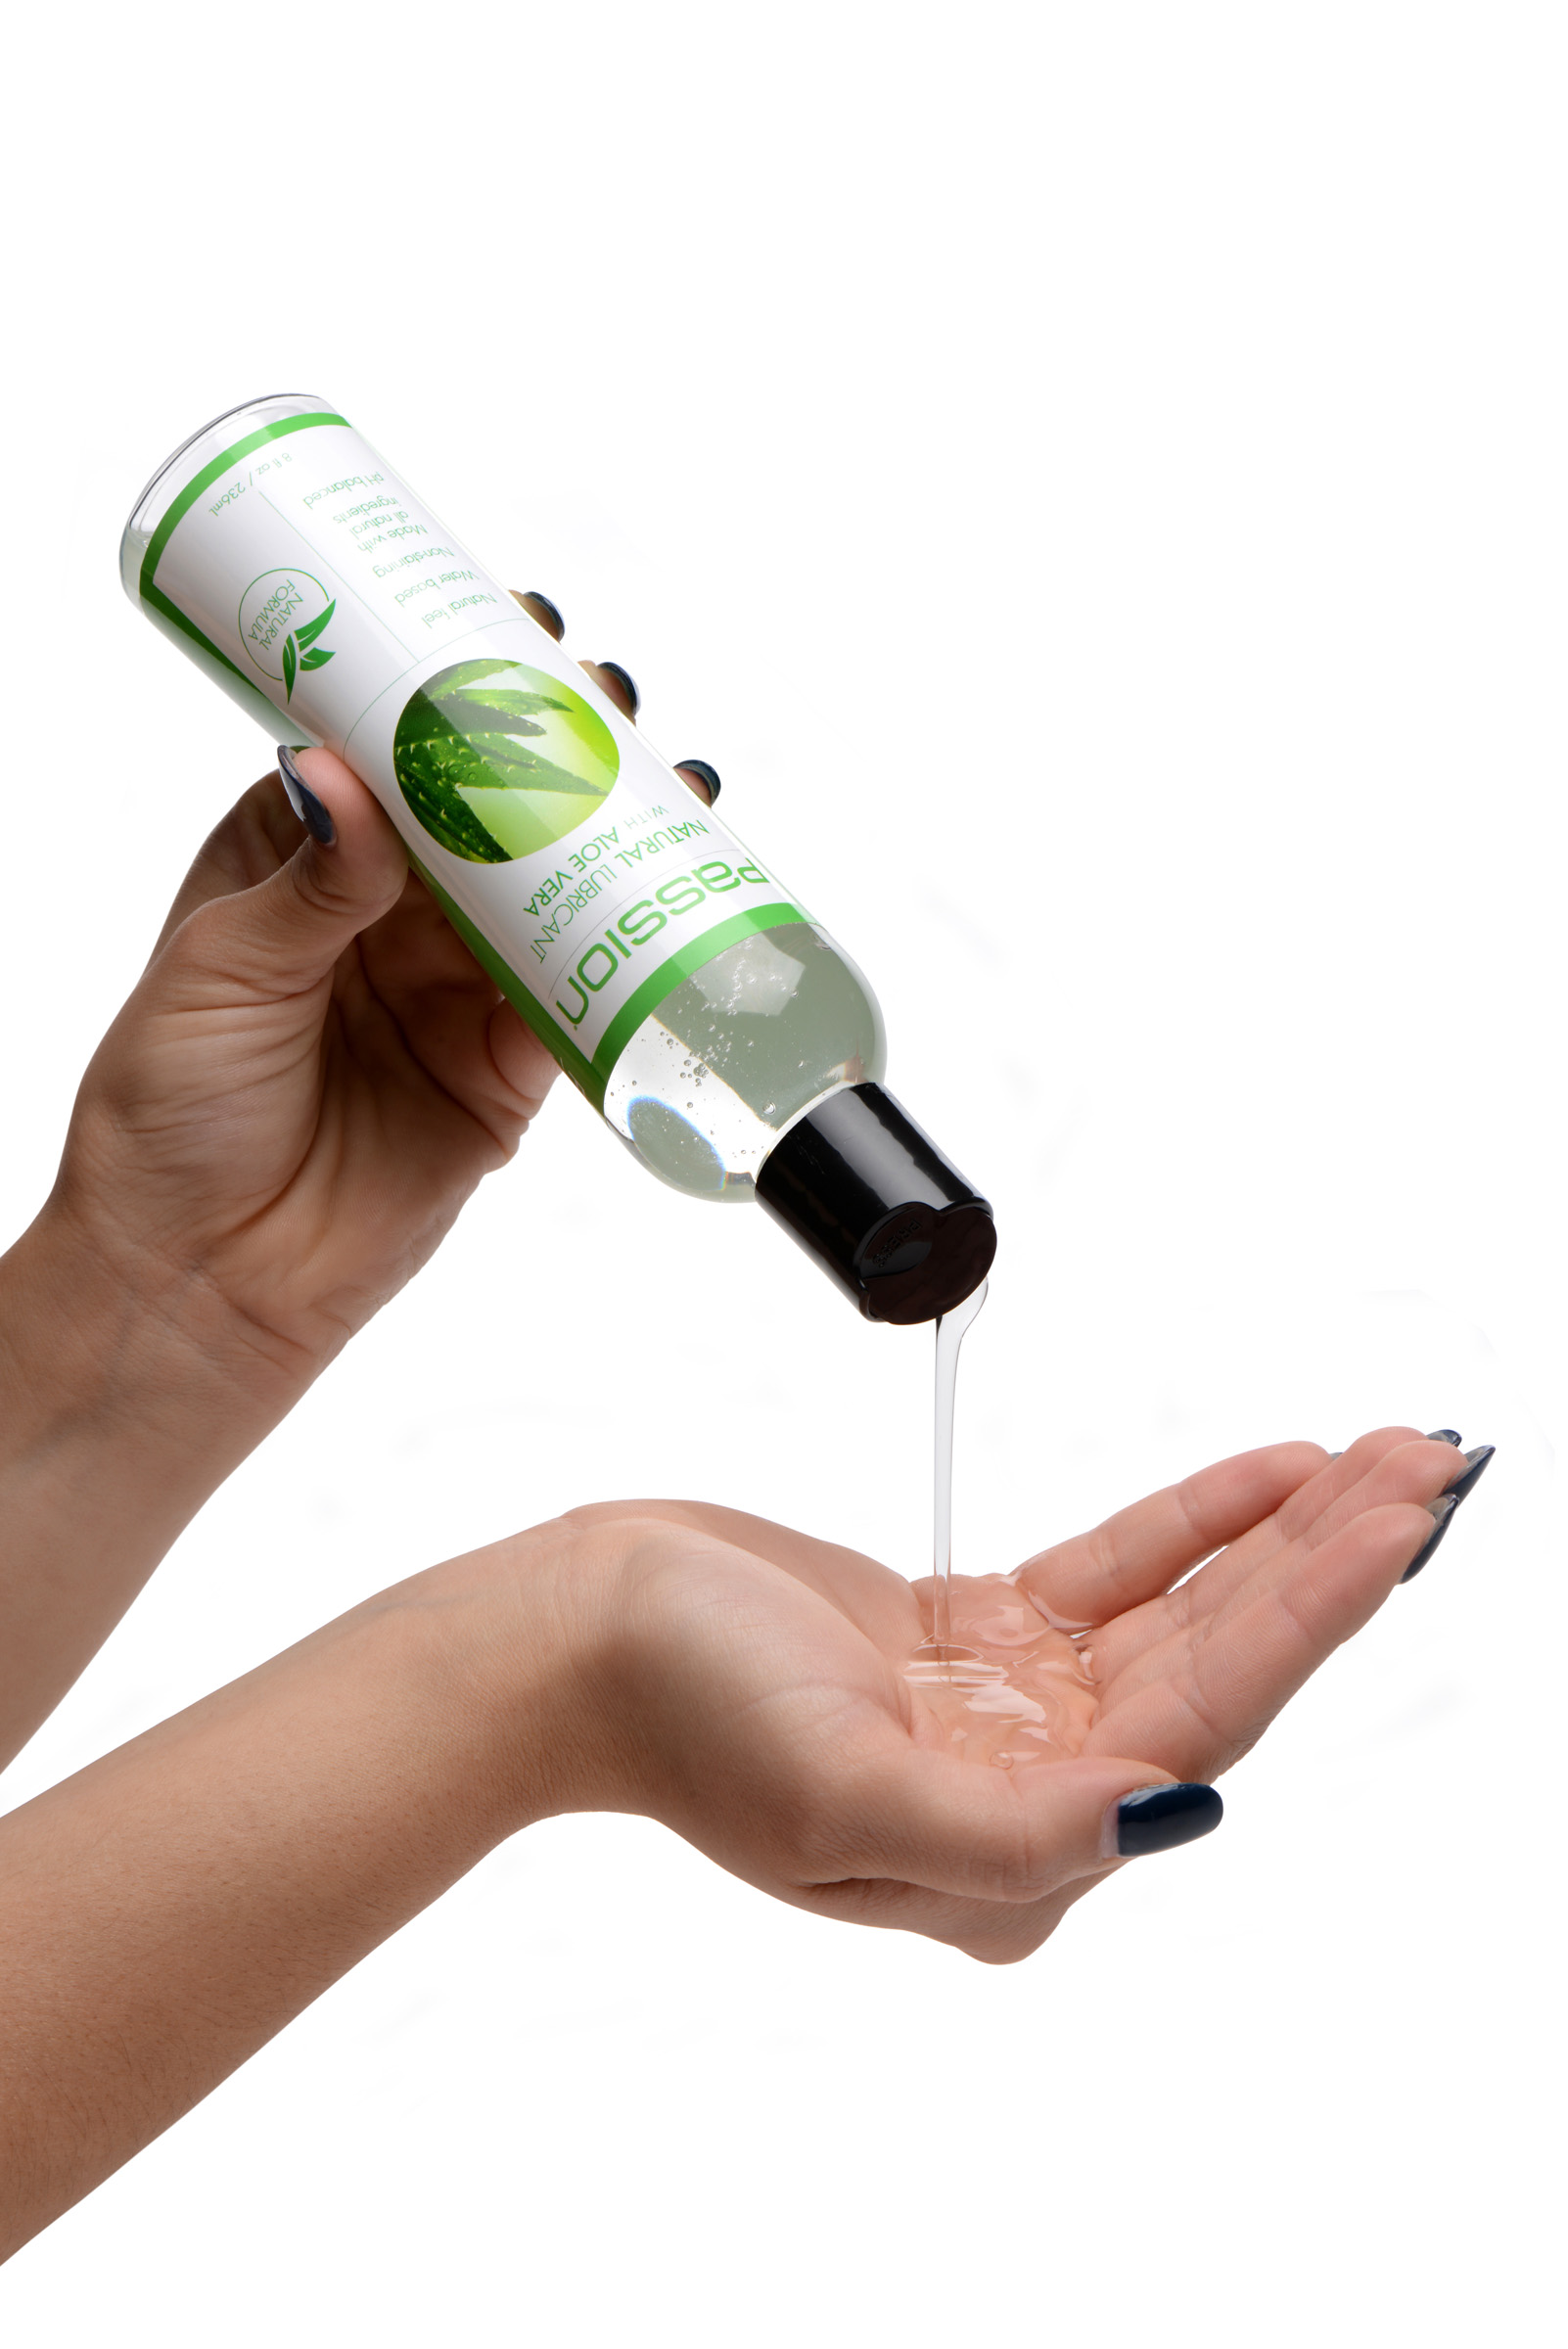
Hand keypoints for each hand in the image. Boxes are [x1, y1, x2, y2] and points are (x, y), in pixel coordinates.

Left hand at [0, 596, 717, 1757]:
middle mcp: (387, 913)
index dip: (461, 681)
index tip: (522, 628)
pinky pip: (585, 1004)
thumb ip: (304, 883)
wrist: (196, 1284)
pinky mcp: (506, 1077)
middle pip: (496, 806)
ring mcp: (454, 992)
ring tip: (682, 781)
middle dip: (566, 746)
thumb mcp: (219, 975)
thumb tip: (345, 768)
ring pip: (556, 892)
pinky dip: (638, 958)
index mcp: (300, 854)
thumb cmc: (167, 1117)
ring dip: (623, 837)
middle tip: (619, 699)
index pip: (394, 740)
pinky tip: (689, 904)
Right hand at [537, 1424, 1474, 1960]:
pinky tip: (1266, 1476)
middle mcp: (1028, 1794)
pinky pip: (1112, 1576)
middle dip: (1329, 1564)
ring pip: (1180, 1615)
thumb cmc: (676, 1715)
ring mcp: (1004, 1713)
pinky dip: (1192, 1525)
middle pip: (1218, 1665)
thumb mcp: (834, 1795)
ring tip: (1381, 1459)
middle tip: (1431, 1465)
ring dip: (1280, 1537)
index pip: (1202, 1721)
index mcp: (1012, 1857)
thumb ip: (1008, 1832)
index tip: (1398, 1522)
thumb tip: (1168, 1808)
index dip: (1312, 1613)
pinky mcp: (971, 1642)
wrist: (566, 1638)